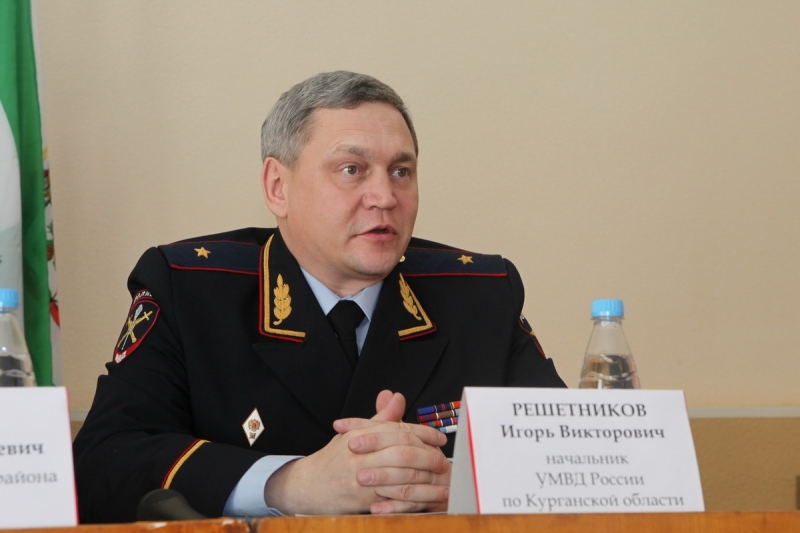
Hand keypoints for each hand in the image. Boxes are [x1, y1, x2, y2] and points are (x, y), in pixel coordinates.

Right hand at [263, 390, 448, 514]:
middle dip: (428, 456)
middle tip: (444, 462)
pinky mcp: (362, 498)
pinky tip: (427, 500)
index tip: (440, 438)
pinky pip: (393, 497)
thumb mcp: (354, 433)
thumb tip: (396, 396)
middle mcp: (361, 452)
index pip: (399, 430)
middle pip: (403, 451)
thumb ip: (380, 418)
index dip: (423, 433)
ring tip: (443, 483)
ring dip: (426, 481)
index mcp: (361, 433)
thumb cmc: (334, 459)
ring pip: (401, 475)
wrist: (305, 486)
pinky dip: (412, 499)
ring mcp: (362, 476)